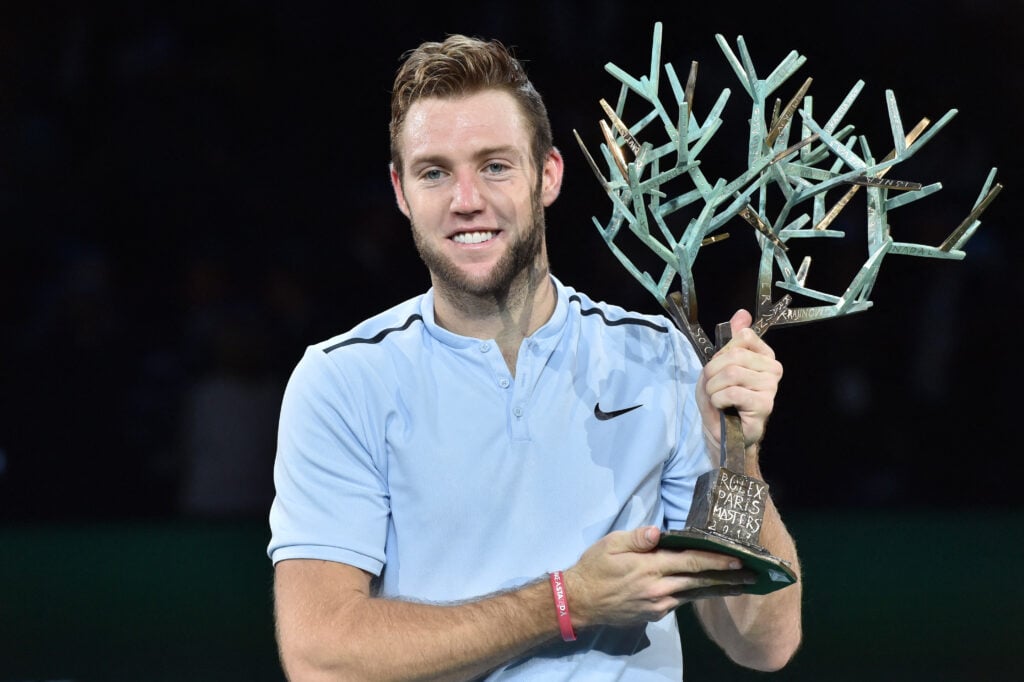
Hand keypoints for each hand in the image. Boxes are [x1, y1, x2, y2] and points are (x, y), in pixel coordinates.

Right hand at [563, 527, 754, 627]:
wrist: (580, 602)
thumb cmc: (594, 568)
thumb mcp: (610, 544)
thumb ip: (637, 538)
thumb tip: (659, 531)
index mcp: (650, 568)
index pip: (691, 563)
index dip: (716, 561)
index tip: (738, 559)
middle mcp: (659, 589)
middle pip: (700, 581)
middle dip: (728, 577)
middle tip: (752, 574)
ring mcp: (658, 605)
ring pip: (695, 594)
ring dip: (719, 589)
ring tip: (741, 585)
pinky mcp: (655, 615)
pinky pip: (681, 602)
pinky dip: (697, 594)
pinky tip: (708, 590)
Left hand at [697, 309, 782, 448]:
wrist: (723, 434)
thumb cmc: (721, 400)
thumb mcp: (718, 366)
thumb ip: (731, 339)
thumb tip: (742, 314)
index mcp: (764, 356)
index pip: (742, 337)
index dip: (721, 353)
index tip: (719, 369)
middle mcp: (773, 369)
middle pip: (734, 356)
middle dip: (712, 372)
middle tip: (713, 388)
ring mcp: (771, 387)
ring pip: (731, 373)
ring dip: (713, 388)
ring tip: (717, 399)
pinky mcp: (765, 405)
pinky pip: (733, 392)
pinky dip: (718, 399)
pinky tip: (723, 407)